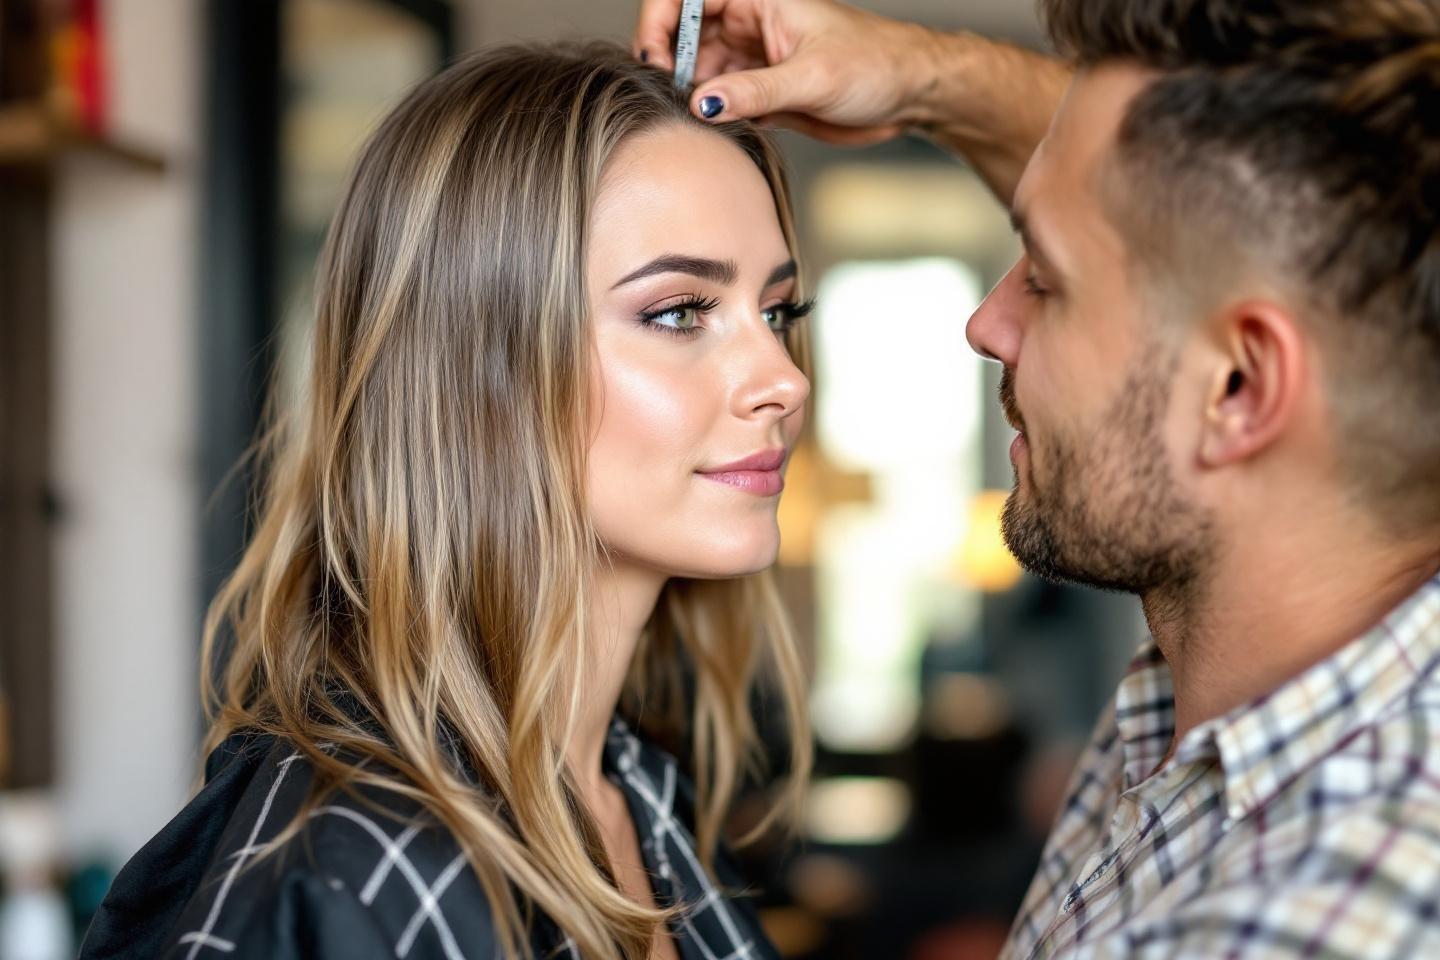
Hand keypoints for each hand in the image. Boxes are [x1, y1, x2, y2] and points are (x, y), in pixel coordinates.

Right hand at [631, 0, 1071, 202]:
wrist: (909, 95)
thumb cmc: (875, 64)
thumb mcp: (812, 77)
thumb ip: (755, 91)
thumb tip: (704, 103)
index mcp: (757, 0)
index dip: (660, 22)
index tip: (653, 57)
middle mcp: (748, 25)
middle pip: (683, 38)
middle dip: (670, 66)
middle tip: (670, 100)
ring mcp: (752, 60)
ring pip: (699, 74)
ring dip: (690, 97)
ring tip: (692, 121)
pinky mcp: (761, 94)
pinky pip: (721, 103)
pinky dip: (712, 119)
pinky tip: (715, 132)